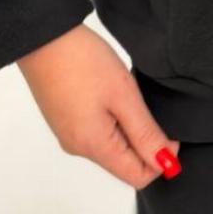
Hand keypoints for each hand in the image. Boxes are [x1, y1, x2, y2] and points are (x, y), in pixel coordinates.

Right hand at [17, 23, 179, 190]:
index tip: (169, 130)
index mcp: (94, 146)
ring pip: (112, 147)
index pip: (137, 177)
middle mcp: (78, 147)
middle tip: (149, 107)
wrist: (43, 36)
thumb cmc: (83, 62)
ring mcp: (69, 134)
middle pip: (125, 163)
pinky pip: (98, 133)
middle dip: (145, 143)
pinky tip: (113, 94)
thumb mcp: (124, 96)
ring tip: (128, 96)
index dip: (161, 159)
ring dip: (129, 129)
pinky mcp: (65, 120)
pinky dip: (113, 120)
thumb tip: (165, 162)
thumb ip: (145, 133)